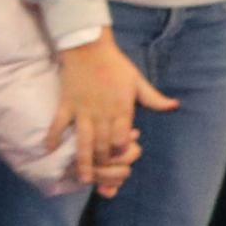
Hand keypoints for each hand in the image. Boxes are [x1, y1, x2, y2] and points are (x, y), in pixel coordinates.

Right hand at [58, 36, 175, 189]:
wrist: (88, 46)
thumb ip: (154, 99)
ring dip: (83, 160)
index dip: (123, 152)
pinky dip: (54, 136)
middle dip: (104, 164)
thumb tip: (175, 107)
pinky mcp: (67, 103)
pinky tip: (50, 150)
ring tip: (82, 178)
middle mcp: (102, 112)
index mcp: (121, 108)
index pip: (123, 137)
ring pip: (83, 140)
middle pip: (104, 144)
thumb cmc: (115, 65)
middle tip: (103, 180)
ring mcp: (82, 109)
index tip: (123, 163)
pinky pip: (59, 123)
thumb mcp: (138, 81)